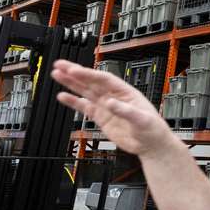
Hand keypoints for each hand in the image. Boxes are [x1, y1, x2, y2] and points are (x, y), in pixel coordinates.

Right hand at [51, 59, 171, 155]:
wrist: (151, 145)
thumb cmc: (152, 130)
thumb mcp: (142, 120)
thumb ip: (126, 111)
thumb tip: (110, 103)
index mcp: (125, 92)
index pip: (104, 79)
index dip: (88, 74)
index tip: (74, 70)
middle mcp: (114, 96)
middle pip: (92, 81)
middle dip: (75, 73)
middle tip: (60, 65)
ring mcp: (106, 106)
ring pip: (86, 91)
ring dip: (71, 83)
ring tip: (57, 74)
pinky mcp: (102, 117)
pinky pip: (85, 107)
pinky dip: (73, 101)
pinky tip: (63, 96)